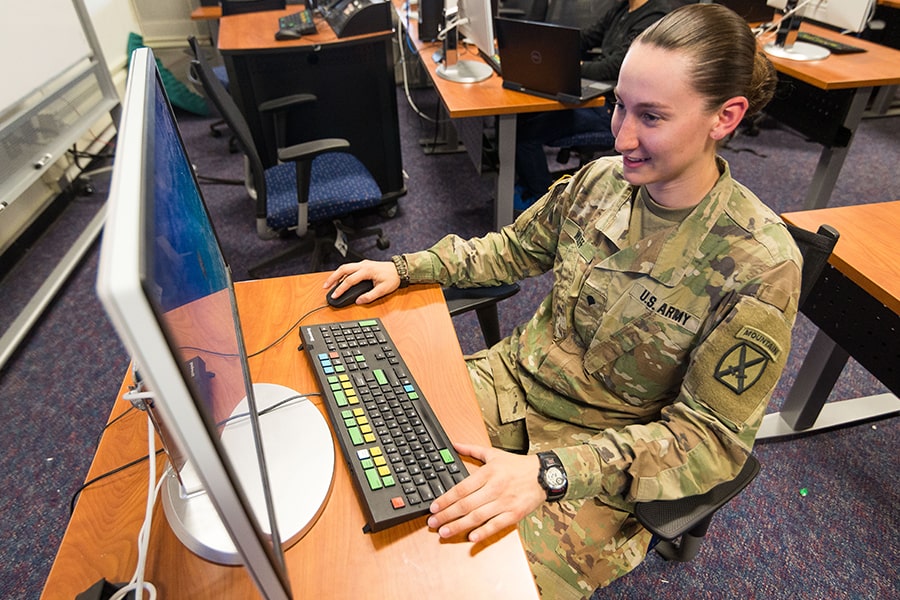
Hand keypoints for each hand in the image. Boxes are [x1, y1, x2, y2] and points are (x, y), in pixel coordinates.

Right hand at [322, 260, 399, 303]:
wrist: (400, 269)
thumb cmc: (392, 278)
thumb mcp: (383, 290)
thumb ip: (370, 296)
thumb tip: (359, 301)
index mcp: (367, 271)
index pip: (349, 280)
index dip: (340, 289)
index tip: (335, 296)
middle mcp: (363, 265)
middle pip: (343, 269)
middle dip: (332, 278)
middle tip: (325, 287)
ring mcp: (363, 263)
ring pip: (345, 267)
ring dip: (336, 275)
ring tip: (329, 284)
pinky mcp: (363, 264)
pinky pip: (350, 267)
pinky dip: (342, 273)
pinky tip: (339, 279)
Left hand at [427, 442, 543, 542]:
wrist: (544, 475)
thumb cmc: (517, 465)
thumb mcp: (493, 454)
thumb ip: (471, 450)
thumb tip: (453, 444)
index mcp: (488, 473)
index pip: (462, 488)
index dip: (446, 499)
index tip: (433, 507)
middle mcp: (495, 488)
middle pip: (466, 504)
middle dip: (447, 515)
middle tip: (432, 522)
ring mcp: (504, 502)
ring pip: (478, 517)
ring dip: (459, 526)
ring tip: (444, 531)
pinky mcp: (514, 514)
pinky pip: (496, 525)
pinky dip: (483, 532)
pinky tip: (471, 537)